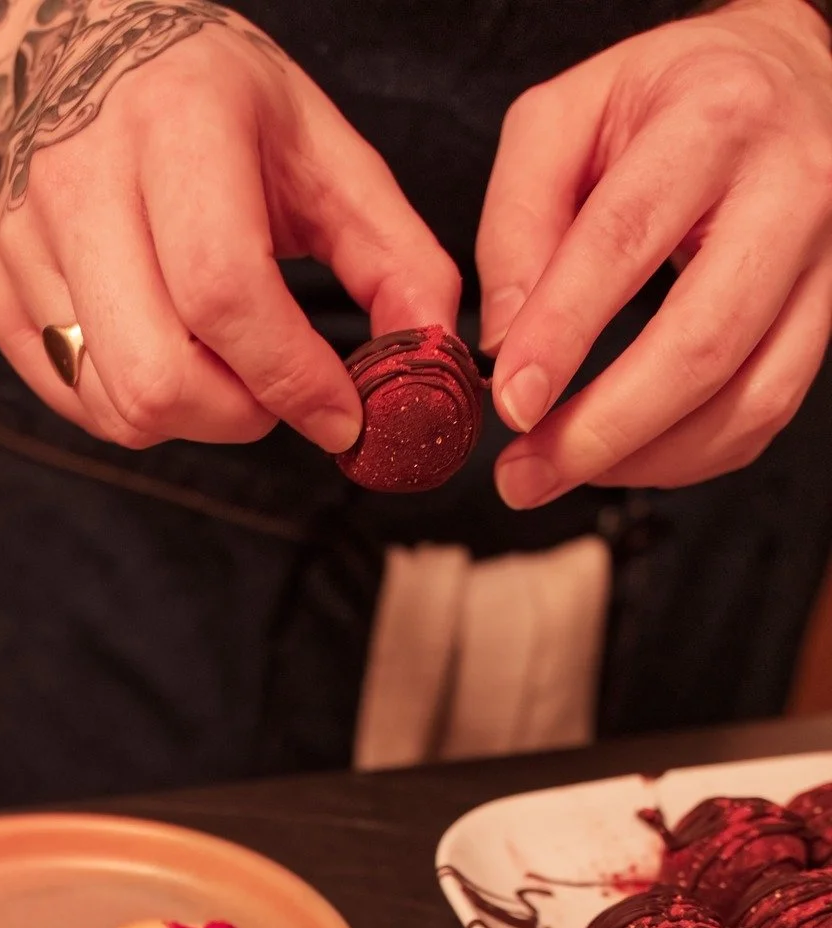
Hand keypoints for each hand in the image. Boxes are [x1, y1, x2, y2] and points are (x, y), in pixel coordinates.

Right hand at [0, 2, 459, 450]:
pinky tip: (168, 349)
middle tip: (279, 394)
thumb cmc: (222, 110)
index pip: (224, 291)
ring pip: (117, 405)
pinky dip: (137, 404)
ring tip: (226, 366)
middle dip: (242, 416)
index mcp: (177, 123)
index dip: (292, 376)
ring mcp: (22, 238)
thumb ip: (395, 255)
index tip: (343, 413)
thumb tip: (434, 358)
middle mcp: (81, 176)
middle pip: (160, 373)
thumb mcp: (323, 150)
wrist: (88, 54)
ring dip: (194, 418)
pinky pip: (77, 400)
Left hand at [476, 0, 831, 505]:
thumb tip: (504, 345)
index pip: (626, 240)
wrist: (779, 77)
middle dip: (603, 430)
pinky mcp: (830, 310)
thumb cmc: (663, 101)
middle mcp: (790, 189)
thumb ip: (517, 221)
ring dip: (645, 461)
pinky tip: (624, 455)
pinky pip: (768, 411)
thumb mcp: (564, 119)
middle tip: (523, 474)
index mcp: (713, 121)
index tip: (509, 403)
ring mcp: (825, 258)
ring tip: (561, 472)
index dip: (562, 333)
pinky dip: (688, 456)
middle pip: (703, 342)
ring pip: (750, 397)